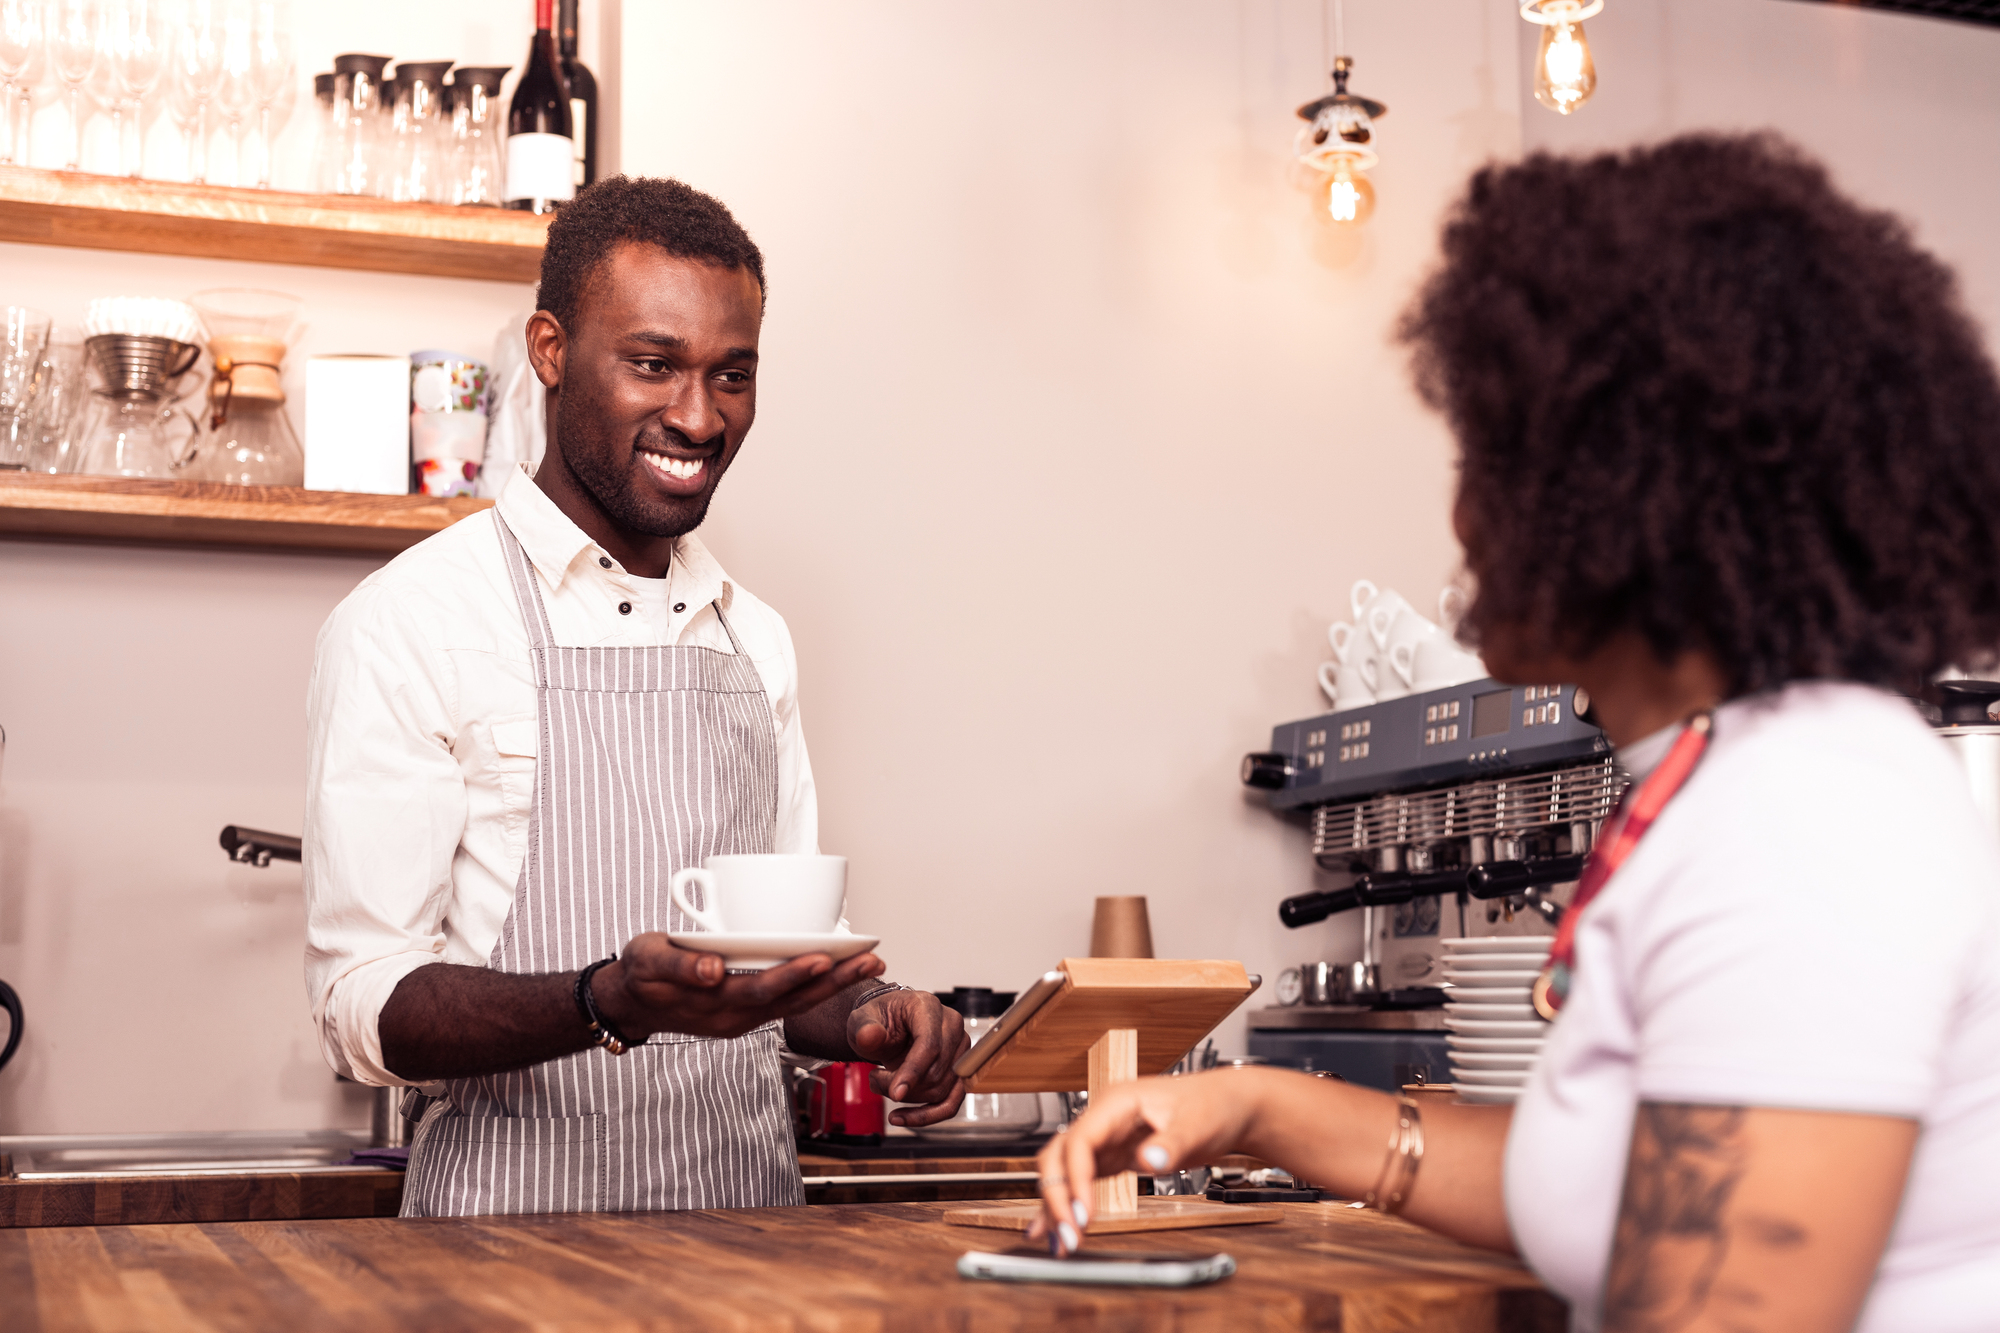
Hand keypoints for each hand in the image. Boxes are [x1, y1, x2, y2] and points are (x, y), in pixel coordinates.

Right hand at [595, 932, 884, 1041]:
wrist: (631, 1001)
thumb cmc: (641, 972)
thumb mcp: (649, 960)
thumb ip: (681, 967)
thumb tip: (714, 970)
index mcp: (713, 1000)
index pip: (762, 989)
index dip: (794, 975)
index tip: (824, 958)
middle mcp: (735, 1015)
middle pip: (792, 999)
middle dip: (834, 980)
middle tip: (871, 959)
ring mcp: (743, 1018)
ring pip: (797, 1003)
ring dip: (835, 985)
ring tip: (870, 963)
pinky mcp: (747, 1014)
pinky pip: (789, 1004)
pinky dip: (818, 989)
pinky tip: (841, 973)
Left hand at [848, 989, 968, 1127]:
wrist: (888, 1025)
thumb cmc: (879, 1019)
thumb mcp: (863, 1018)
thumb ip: (864, 1027)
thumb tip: (869, 1036)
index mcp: (929, 1008)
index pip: (929, 1044)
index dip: (912, 1071)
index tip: (894, 1093)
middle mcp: (952, 1026)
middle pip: (935, 1071)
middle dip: (901, 1086)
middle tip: (874, 1079)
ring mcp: (960, 1049)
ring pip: (941, 1090)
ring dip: (908, 1099)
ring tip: (882, 1085)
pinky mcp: (959, 1071)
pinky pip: (950, 1103)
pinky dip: (927, 1115)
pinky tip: (903, 1118)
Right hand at [1030, 1070, 1260, 1254]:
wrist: (1227, 1105)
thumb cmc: (1213, 1105)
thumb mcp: (1198, 1124)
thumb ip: (1171, 1144)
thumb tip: (1149, 1160)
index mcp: (1117, 1102)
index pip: (1080, 1140)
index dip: (1076, 1178)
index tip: (1083, 1213)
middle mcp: (1104, 1119)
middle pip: (1060, 1155)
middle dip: (1057, 1196)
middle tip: (1069, 1235)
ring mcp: (1106, 1138)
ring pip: (1063, 1169)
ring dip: (1057, 1203)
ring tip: (1058, 1242)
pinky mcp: (1113, 1156)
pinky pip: (1080, 1179)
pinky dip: (1067, 1202)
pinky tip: (1056, 1226)